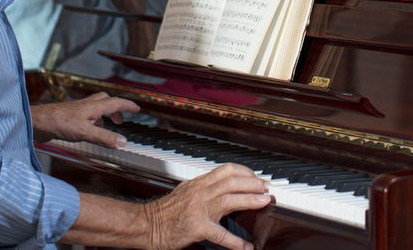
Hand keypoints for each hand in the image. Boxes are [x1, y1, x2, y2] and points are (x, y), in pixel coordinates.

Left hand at [31, 92, 138, 147]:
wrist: (36, 122)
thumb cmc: (58, 122)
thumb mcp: (85, 132)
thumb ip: (104, 137)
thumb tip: (122, 142)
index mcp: (93, 106)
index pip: (116, 103)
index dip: (128, 106)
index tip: (137, 109)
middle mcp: (86, 106)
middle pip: (106, 101)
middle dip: (116, 109)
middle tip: (120, 120)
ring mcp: (77, 111)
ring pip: (95, 108)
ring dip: (103, 116)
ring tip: (105, 129)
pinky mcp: (68, 118)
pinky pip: (86, 116)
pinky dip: (92, 122)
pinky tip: (88, 133)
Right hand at [144, 163, 271, 249]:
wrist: (147, 225)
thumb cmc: (165, 212)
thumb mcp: (186, 191)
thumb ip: (204, 187)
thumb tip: (223, 186)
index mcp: (199, 183)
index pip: (227, 170)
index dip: (246, 172)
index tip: (257, 178)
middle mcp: (200, 192)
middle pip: (232, 181)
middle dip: (252, 183)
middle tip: (266, 188)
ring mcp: (199, 209)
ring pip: (229, 199)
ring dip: (250, 200)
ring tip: (264, 202)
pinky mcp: (197, 228)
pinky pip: (220, 234)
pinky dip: (235, 242)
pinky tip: (246, 247)